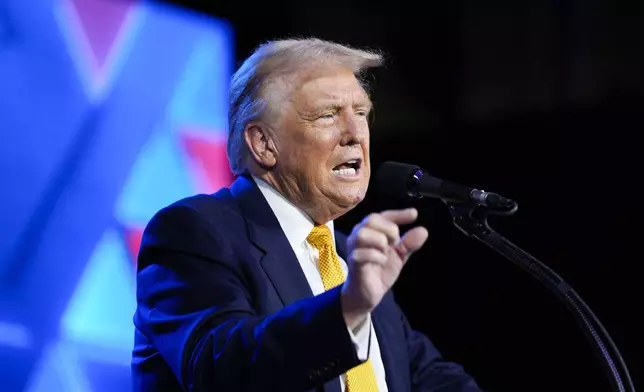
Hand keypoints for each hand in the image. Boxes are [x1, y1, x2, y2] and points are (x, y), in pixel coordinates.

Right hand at [341, 208, 428, 328]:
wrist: (366, 295)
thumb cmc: (379, 271)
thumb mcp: (398, 257)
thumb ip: (409, 244)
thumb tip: (423, 231)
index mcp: (371, 231)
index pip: (384, 216)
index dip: (399, 214)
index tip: (414, 214)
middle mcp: (359, 236)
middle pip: (371, 219)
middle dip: (389, 229)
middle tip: (396, 243)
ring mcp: (354, 249)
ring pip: (363, 234)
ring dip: (379, 241)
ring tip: (386, 252)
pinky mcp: (353, 263)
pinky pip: (362, 254)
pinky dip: (376, 256)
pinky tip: (381, 262)